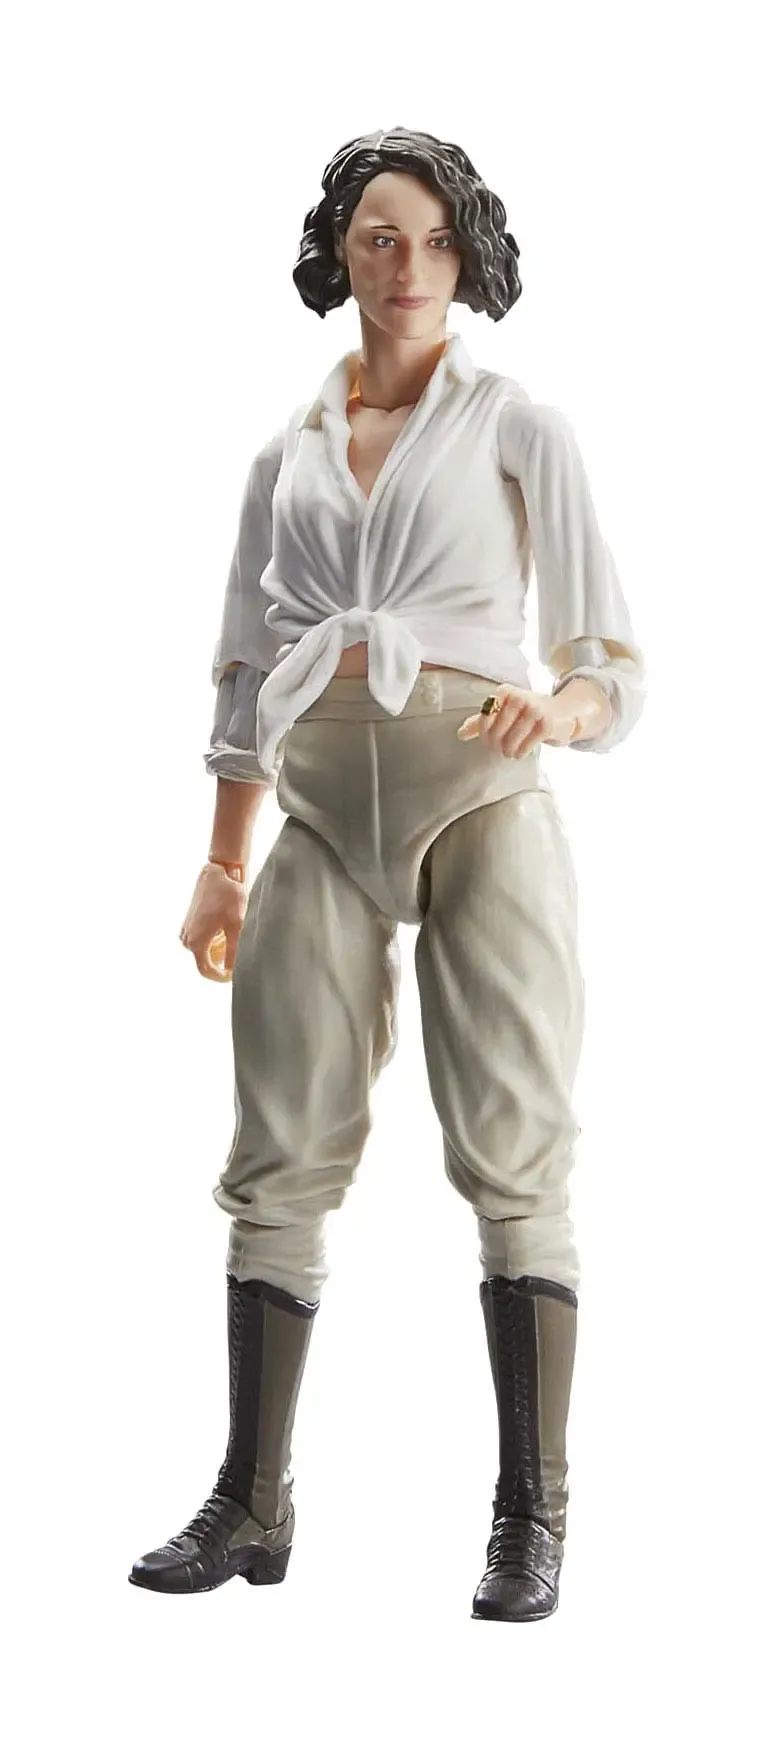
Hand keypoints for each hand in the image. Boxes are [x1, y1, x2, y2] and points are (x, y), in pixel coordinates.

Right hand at [179, 863, 247, 982]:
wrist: (214, 874)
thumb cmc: (228, 897)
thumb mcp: (237, 925)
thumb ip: (234, 951)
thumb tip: (233, 971)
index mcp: (197, 942)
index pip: (207, 971)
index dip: (222, 977)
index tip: (236, 974)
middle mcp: (187, 940)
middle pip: (207, 961)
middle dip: (223, 959)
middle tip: (238, 944)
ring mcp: (186, 932)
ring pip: (205, 951)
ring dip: (219, 948)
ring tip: (231, 930)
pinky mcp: (188, 925)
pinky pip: (202, 941)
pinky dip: (214, 939)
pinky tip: (223, 925)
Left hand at [457, 685, 576, 758]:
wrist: (563, 713)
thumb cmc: (528, 713)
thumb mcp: (504, 712)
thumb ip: (481, 721)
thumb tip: (460, 734)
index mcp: (504, 692)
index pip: (483, 721)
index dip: (485, 736)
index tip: (491, 740)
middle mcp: (518, 697)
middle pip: (495, 734)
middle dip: (497, 746)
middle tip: (503, 747)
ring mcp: (533, 710)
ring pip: (509, 743)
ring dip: (509, 752)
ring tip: (512, 750)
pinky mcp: (546, 724)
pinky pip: (523, 748)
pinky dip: (520, 754)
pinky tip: (522, 751)